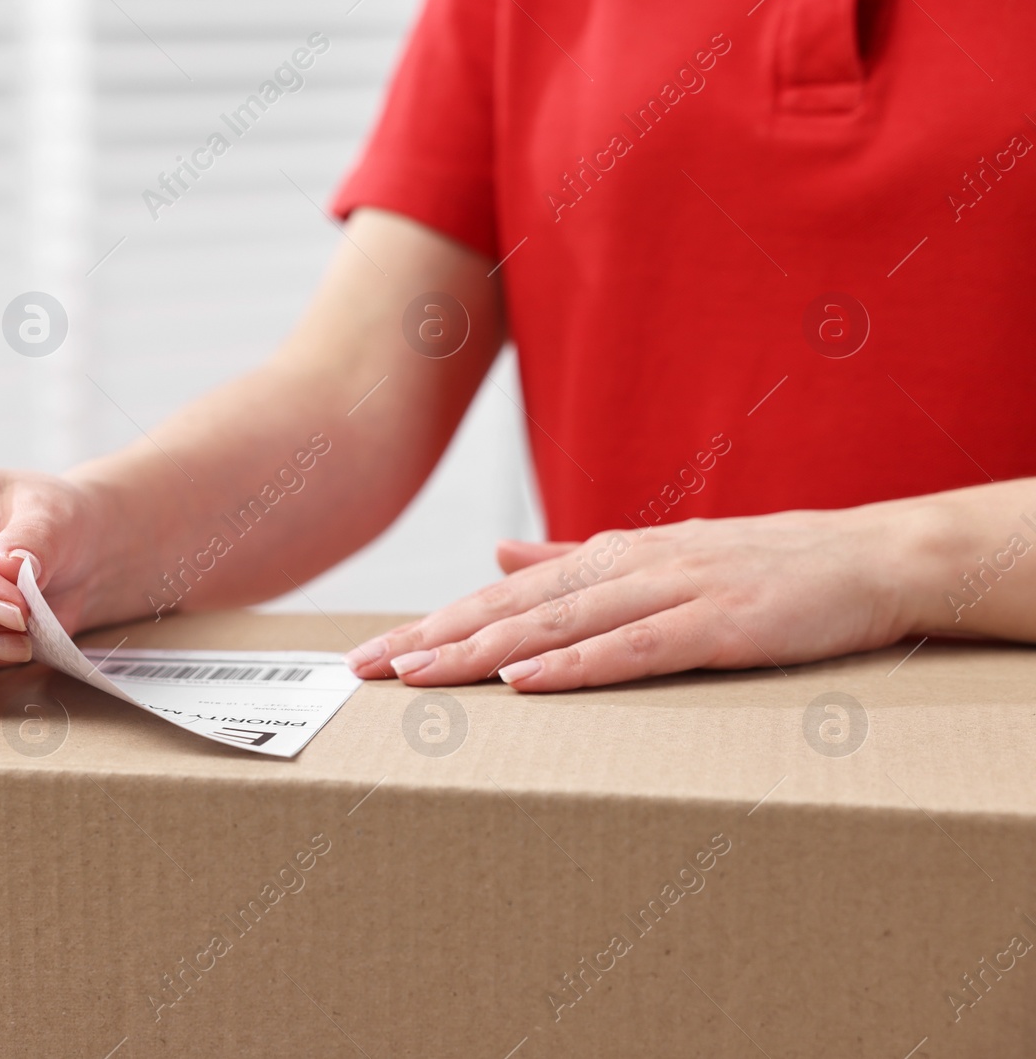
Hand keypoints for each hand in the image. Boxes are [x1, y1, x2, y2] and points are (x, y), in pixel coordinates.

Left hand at [344, 508, 923, 690]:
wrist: (870, 558)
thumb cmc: (760, 564)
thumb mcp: (656, 555)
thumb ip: (574, 560)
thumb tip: (500, 555)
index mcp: (609, 556)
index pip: (504, 595)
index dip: (436, 622)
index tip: (376, 651)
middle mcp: (628, 566)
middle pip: (513, 607)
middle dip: (435, 638)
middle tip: (367, 668)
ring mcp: (674, 591)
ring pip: (559, 625)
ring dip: (484, 651)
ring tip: (421, 675)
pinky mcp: (719, 623)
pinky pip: (635, 648)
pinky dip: (577, 666)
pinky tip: (526, 683)